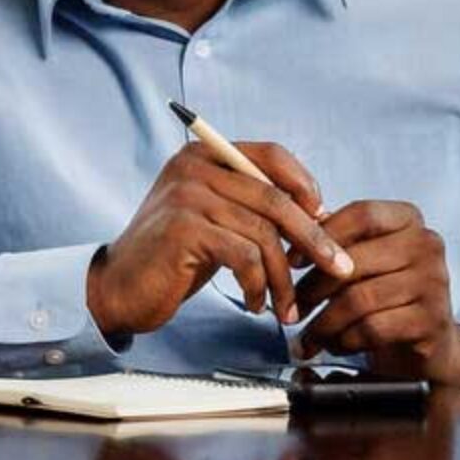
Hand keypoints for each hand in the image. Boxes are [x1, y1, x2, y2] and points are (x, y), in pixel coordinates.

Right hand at [86, 141, 354, 338]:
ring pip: (264, 234)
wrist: (121, 286)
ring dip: (284, 277)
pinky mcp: (183, 230)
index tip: (325, 222)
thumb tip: (319, 214)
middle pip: (276, 199)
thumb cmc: (175, 256)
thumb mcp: (214, 218)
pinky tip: (257, 303)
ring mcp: (186, 197)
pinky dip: (259, 286)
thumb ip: (252, 205)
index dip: (305, 185)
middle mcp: (193, 167)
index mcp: (202, 155)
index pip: (271, 155)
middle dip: (314, 239)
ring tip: (287, 305)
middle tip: (339, 270)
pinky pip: (245, 257)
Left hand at [292, 200, 459, 392]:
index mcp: (408, 220)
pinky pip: (372, 328)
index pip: (360, 215)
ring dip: (323, 323)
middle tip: (293, 308)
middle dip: (312, 290)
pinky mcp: (431, 320)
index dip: (320, 237)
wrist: (429, 342)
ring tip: (309, 334)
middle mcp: (426, 246)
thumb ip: (336, 240)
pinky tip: (334, 345)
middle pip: (352, 262)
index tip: (293, 262)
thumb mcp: (363, 258)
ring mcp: (434, 283)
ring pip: (357, 300)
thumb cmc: (386, 294)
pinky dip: (343, 340)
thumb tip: (291, 233)